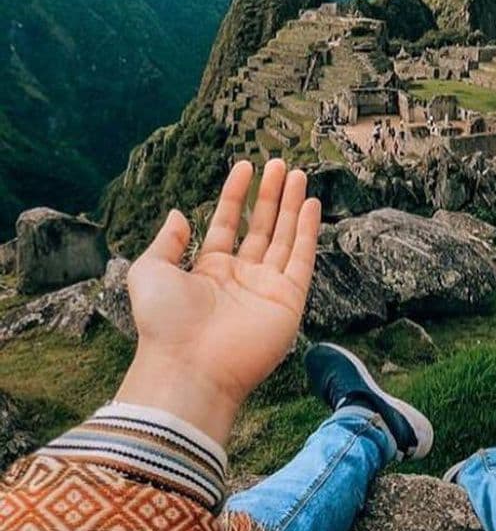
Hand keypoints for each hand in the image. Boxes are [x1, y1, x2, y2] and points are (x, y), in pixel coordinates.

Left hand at [116, 159, 320, 442]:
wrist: (188, 367)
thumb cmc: (164, 323)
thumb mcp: (150, 271)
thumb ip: (166, 241)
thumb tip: (177, 213)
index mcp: (209, 270)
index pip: (228, 223)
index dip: (236, 194)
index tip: (246, 166)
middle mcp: (241, 276)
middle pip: (261, 226)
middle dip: (271, 195)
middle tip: (282, 164)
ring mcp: (266, 287)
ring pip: (285, 237)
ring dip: (292, 206)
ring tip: (298, 174)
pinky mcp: (289, 300)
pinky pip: (302, 259)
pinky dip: (308, 231)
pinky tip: (311, 205)